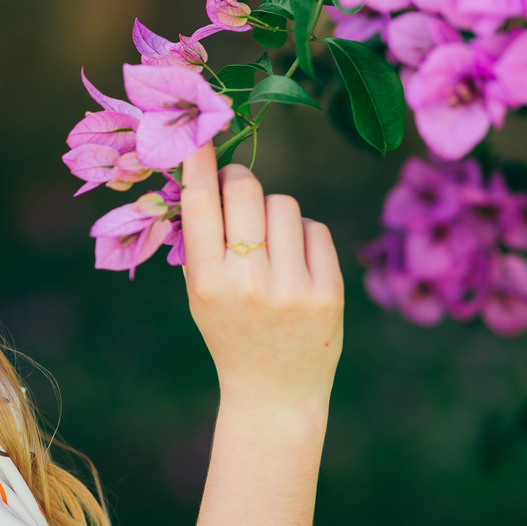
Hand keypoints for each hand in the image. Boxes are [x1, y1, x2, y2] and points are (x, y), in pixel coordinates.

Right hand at [180, 145, 343, 411]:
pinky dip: (303, 237)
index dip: (200, 161)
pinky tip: (296, 264)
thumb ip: (199, 242)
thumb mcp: (200, 296)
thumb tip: (203, 174)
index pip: (201, 203)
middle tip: (237, 187)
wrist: (273, 392)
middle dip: (240, 180)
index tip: (200, 133)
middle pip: (247, 190)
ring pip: (284, 205)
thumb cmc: (230, 332)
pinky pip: (315, 230)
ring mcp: (291, 287)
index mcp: (206, 282)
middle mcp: (247, 282)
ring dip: (274, 213)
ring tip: (269, 245)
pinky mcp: (327, 291)